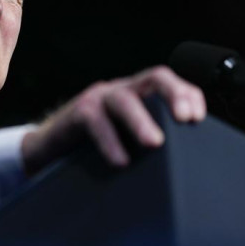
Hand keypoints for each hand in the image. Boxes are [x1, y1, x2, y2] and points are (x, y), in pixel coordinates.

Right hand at [21, 65, 205, 174]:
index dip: (188, 94)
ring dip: (141, 121)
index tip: (197, 119)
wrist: (46, 152)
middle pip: (154, 78)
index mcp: (139, 95)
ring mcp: (98, 99)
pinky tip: (120, 161)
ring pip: (124, 99)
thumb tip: (186, 167)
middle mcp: (121, 91)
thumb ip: (148, 144)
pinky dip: (109, 141)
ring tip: (154, 143)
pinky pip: (94, 121)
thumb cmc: (93, 149)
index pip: (170, 84)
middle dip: (174, 94)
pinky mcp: (76, 113)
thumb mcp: (127, 143)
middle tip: (185, 119)